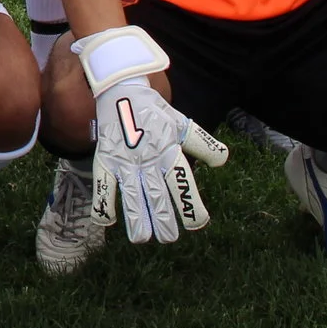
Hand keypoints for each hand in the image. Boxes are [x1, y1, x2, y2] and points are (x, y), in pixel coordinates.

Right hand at [90, 78, 226, 243]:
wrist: (121, 88)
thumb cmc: (154, 110)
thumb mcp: (181, 124)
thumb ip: (203, 143)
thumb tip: (223, 160)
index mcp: (168, 150)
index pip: (182, 182)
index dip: (190, 205)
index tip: (197, 224)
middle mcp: (148, 158)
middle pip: (157, 194)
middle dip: (163, 220)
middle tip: (169, 238)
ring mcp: (125, 159)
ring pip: (131, 194)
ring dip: (137, 218)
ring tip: (142, 238)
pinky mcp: (106, 158)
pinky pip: (103, 184)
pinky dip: (103, 202)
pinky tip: (106, 221)